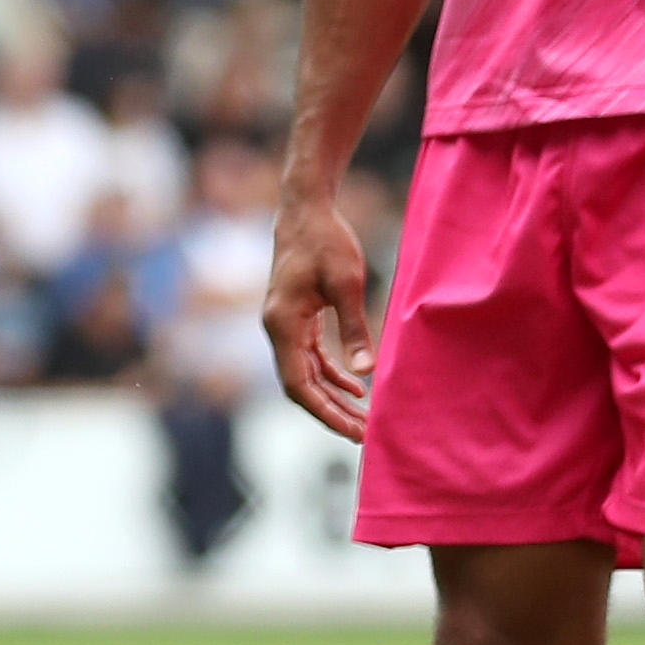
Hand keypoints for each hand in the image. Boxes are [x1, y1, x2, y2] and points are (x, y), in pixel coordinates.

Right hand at [264, 196, 372, 441]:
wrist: (305, 209)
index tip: (354, 432)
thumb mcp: (347, 284)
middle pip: (300, 385)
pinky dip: (331, 374)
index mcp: (282, 323)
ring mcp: (284, 322)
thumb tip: (367, 372)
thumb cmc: (326, 241)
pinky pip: (309, 356)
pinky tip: (356, 385)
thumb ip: (354, 328)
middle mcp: (276, 328)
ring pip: (305, 374)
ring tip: (363, 418)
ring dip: (332, 397)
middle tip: (365, 435)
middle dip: (331, 412)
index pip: (298, 384)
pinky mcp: (295, 316)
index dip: (325, 413)